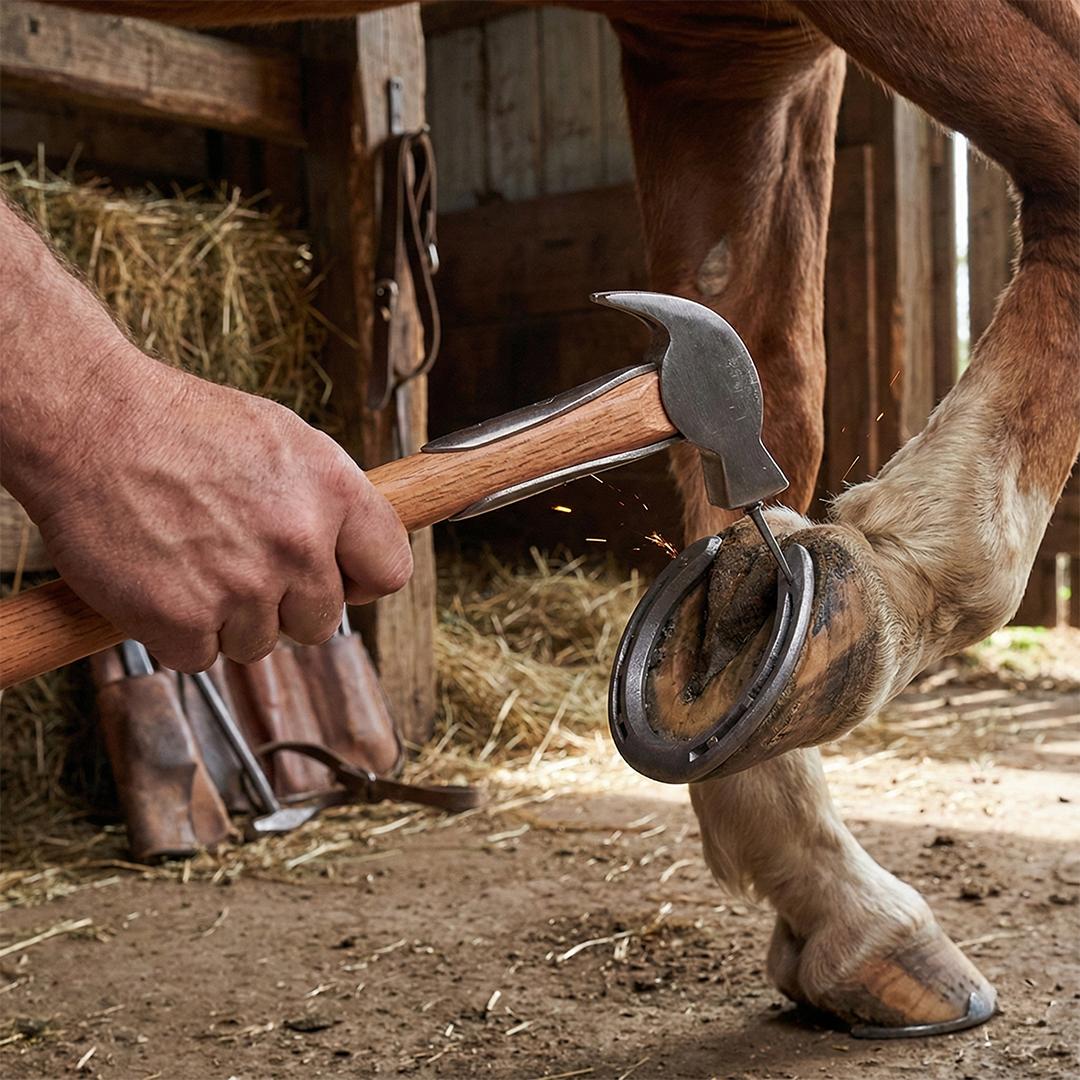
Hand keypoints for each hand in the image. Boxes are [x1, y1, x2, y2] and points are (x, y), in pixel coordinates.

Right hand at [24, 348, 411, 671]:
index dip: (359, 581)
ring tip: (192, 559)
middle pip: (322, 622)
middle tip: (239, 562)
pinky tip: (161, 581)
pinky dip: (177, 632)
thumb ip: (329, 499)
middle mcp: (299, 542)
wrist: (89, 423)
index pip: (389, 572)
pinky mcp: (184, 620)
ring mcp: (244, 585)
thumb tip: (355, 547)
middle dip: (285, 604)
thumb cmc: (181, 426)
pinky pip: (200, 657)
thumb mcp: (284, 438)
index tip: (336, 578)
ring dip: (227, 618)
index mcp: (334, 492)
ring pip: (258, 643)